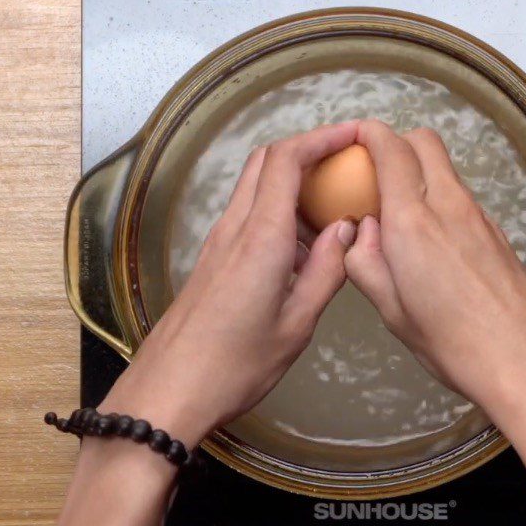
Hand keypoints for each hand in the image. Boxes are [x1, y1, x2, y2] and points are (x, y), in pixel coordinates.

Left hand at [99, 122, 359, 445]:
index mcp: (260, 238)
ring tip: (335, 203)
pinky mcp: (213, 259)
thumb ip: (326, 271)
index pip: (286, 160)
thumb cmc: (236, 365)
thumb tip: (346, 231)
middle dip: (308, 149)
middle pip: (266, 161)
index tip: (355, 134)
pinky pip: (249, 215)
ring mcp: (219, 242)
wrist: (170, 390)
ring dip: (293, 181)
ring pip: (256, 186)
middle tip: (348, 162)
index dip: (321, 137)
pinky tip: (304, 242)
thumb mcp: (297, 324)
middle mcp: (235, 228)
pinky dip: (279, 209)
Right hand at [344, 120, 525, 428]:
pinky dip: (441, 198)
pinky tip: (434, 242)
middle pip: (425, 142)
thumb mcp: (393, 312)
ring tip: (401, 215)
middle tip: (375, 175)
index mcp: (413, 221)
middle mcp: (449, 205)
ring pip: (446, 169)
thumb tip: (364, 231)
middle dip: (397, 143)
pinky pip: (463, 197)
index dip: (369, 133)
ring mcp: (480, 216)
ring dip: (420, 173)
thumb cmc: (453, 344)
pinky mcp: (499, 233)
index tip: (353, 140)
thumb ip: (367, 264)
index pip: (391, 149)